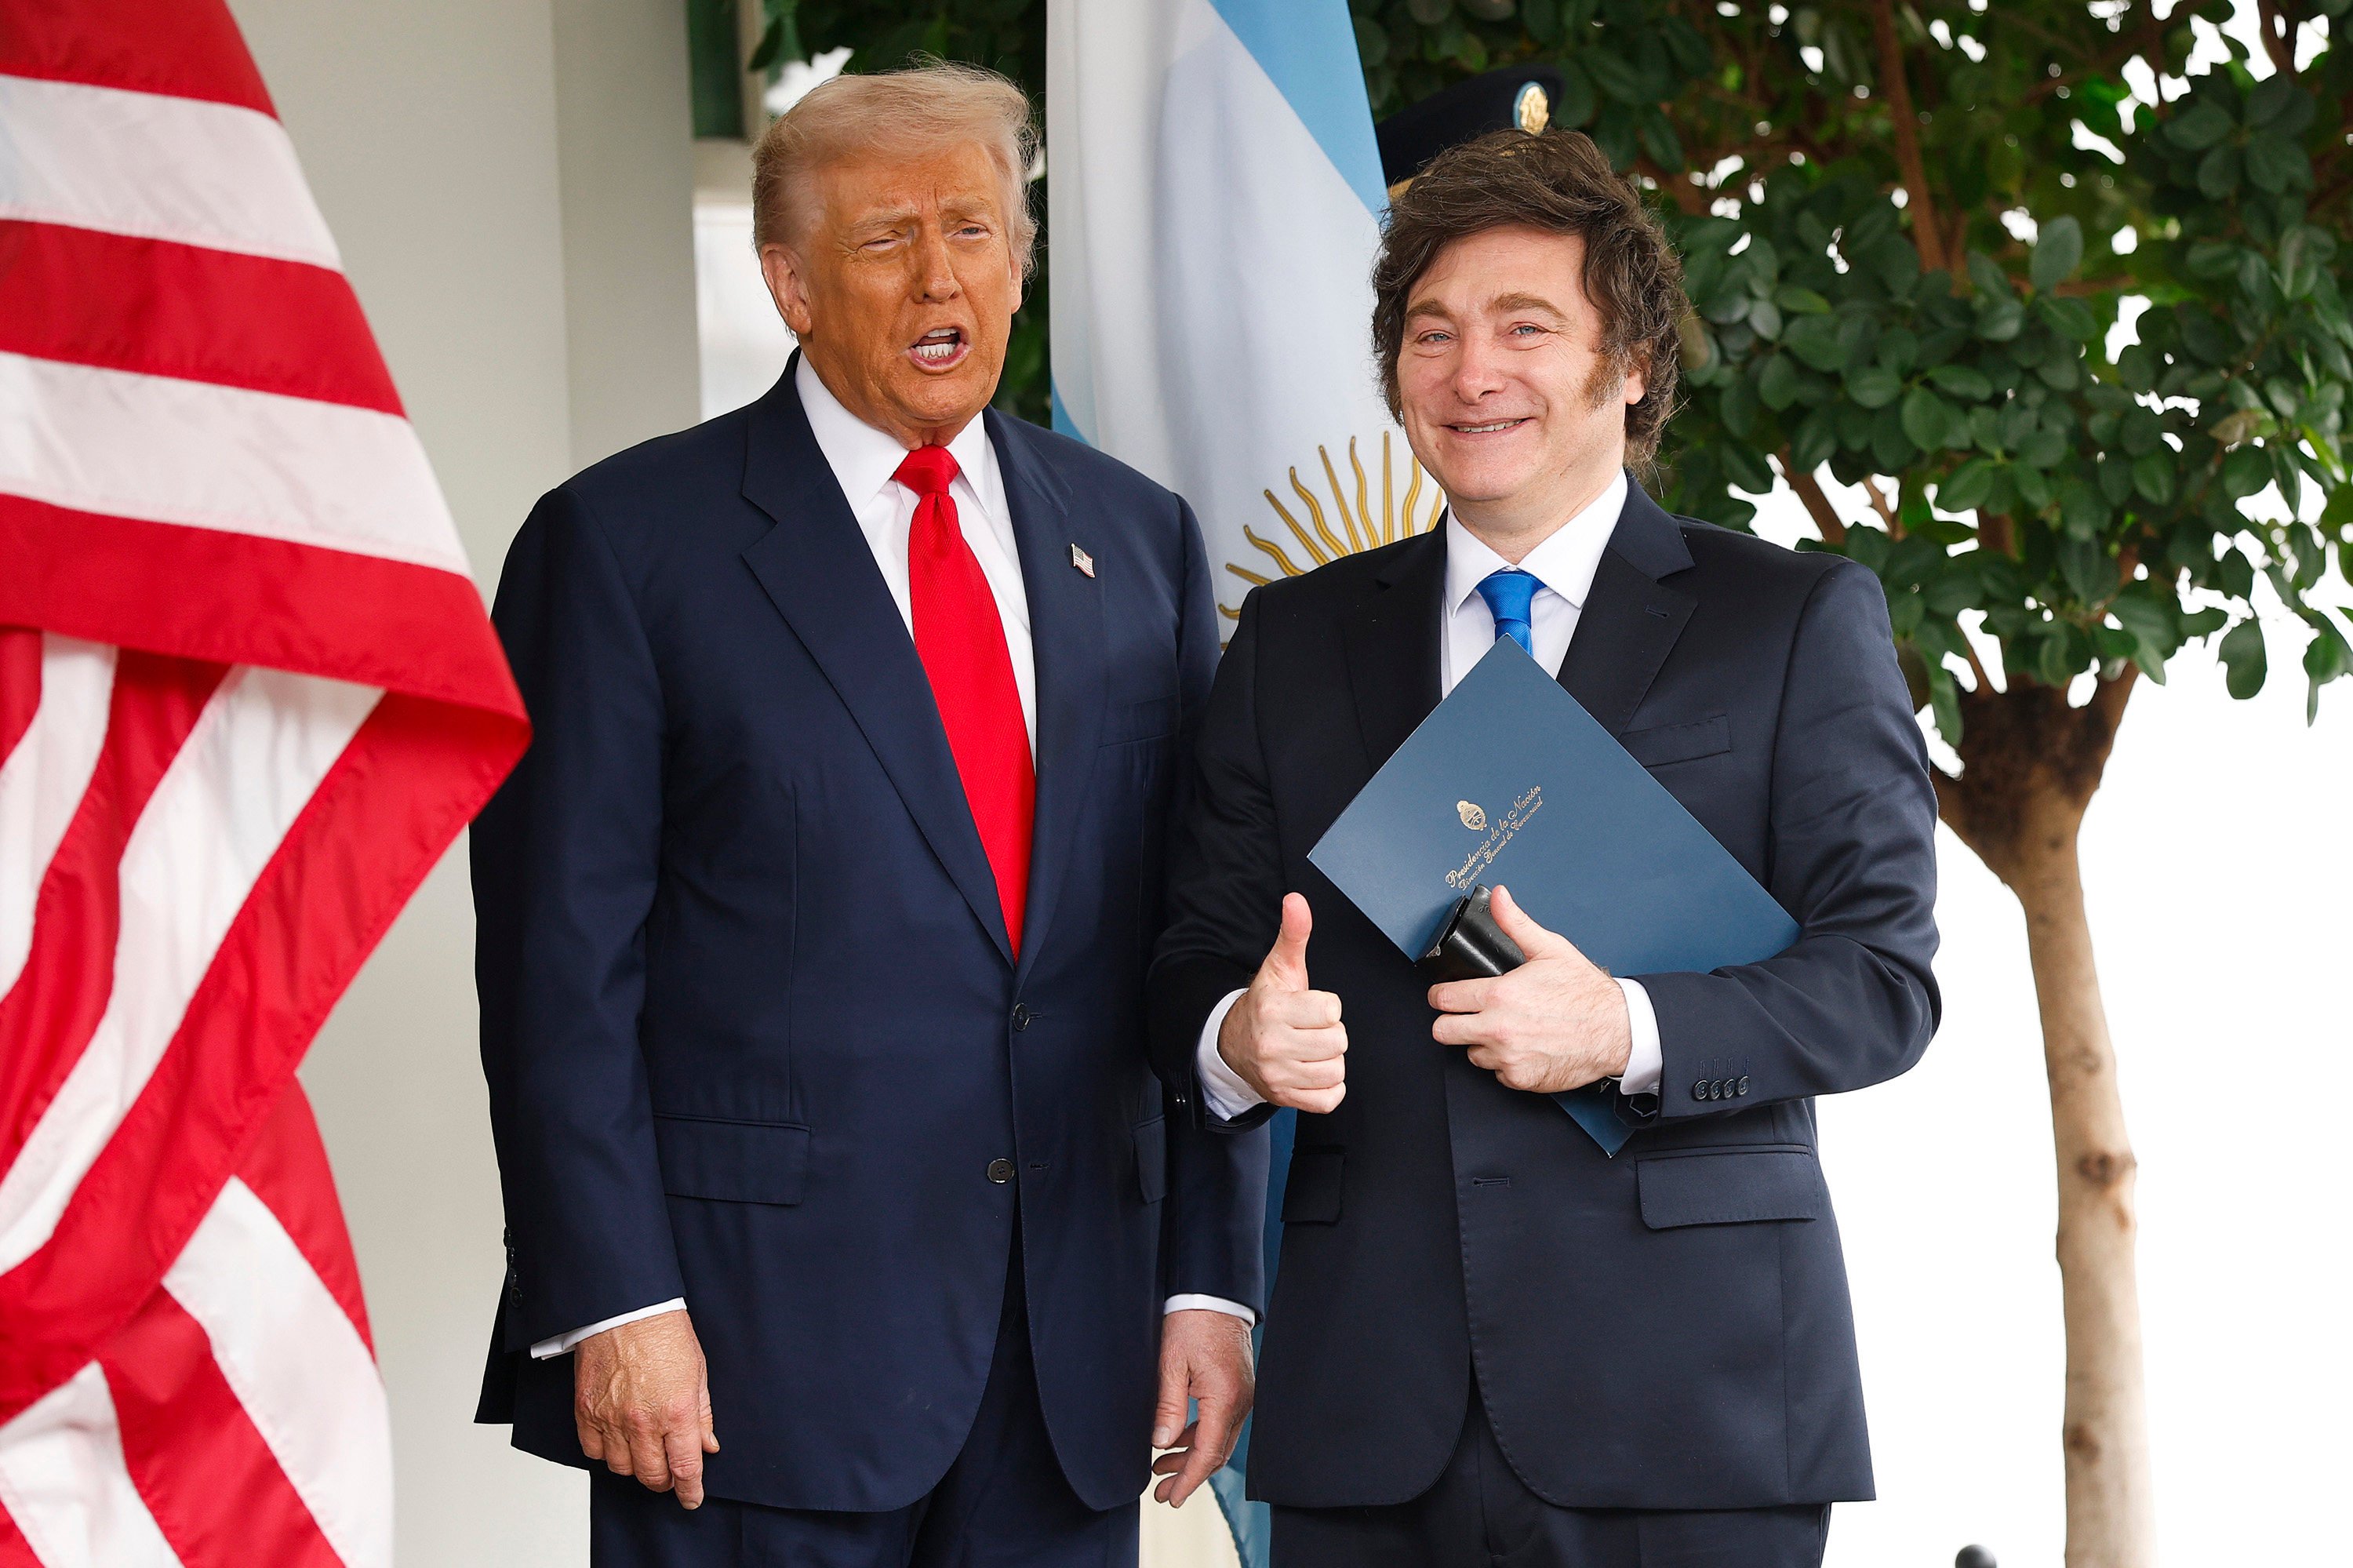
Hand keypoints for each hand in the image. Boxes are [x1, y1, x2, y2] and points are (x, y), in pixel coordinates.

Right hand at [573, 1308, 719, 1507]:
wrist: (625, 1309)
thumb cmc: (663, 1333)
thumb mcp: (697, 1372)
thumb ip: (702, 1413)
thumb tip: (707, 1444)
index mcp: (676, 1411)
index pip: (684, 1468)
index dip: (690, 1490)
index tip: (692, 1498)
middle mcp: (642, 1421)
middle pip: (652, 1475)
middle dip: (664, 1482)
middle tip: (670, 1474)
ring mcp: (611, 1419)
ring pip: (622, 1468)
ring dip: (635, 1467)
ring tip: (644, 1453)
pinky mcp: (586, 1411)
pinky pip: (593, 1452)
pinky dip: (606, 1453)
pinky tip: (617, 1441)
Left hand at [1148, 1309, 1255, 1507]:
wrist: (1214, 1291)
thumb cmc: (1192, 1320)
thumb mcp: (1171, 1362)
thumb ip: (1168, 1406)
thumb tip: (1160, 1442)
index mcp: (1225, 1397)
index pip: (1208, 1453)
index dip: (1189, 1479)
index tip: (1172, 1498)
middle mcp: (1241, 1401)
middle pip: (1216, 1453)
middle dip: (1188, 1475)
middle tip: (1161, 1492)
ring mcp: (1242, 1395)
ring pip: (1219, 1440)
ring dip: (1192, 1457)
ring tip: (1161, 1467)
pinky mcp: (1238, 1388)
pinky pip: (1221, 1423)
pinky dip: (1200, 1437)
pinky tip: (1178, 1441)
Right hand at [1216, 893, 1347, 1112]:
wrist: (1233, 1043)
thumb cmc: (1267, 1003)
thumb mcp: (1279, 967)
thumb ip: (1293, 933)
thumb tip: (1296, 900)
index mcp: (1273, 1009)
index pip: (1331, 1009)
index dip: (1327, 1007)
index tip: (1309, 1007)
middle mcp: (1272, 1044)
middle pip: (1338, 1041)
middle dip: (1330, 1033)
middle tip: (1309, 1029)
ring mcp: (1277, 1075)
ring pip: (1336, 1070)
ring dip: (1329, 1060)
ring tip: (1310, 1049)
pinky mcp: (1285, 1098)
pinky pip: (1330, 1098)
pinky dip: (1327, 1088)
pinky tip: (1311, 1070)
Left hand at [1427, 885, 1630, 1093]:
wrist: (1617, 1030)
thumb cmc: (1586, 992)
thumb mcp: (1550, 948)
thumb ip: (1515, 923)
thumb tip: (1499, 897)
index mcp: (1498, 995)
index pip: (1443, 999)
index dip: (1441, 995)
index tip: (1445, 996)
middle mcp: (1498, 1029)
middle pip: (1442, 1032)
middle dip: (1450, 1022)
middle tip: (1465, 1016)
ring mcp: (1508, 1057)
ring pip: (1471, 1054)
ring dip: (1481, 1043)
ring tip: (1504, 1030)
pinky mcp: (1521, 1078)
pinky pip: (1496, 1073)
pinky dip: (1505, 1063)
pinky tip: (1523, 1047)